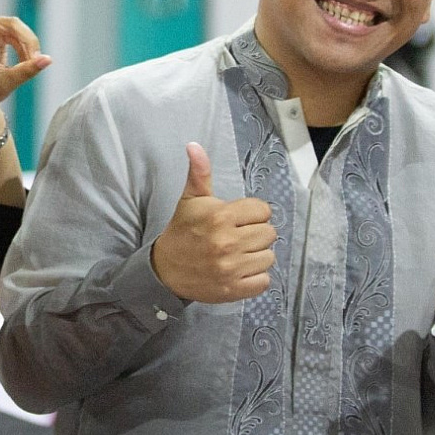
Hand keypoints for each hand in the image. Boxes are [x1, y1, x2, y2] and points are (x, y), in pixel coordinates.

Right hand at [149, 143, 275, 302]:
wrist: (165, 269)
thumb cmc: (183, 231)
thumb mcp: (190, 200)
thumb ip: (199, 173)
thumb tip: (194, 145)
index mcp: (220, 217)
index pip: (263, 210)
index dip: (253, 214)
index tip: (238, 219)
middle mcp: (228, 242)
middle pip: (269, 233)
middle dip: (256, 234)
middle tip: (238, 237)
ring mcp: (231, 268)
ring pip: (269, 257)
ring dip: (257, 256)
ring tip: (239, 254)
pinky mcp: (233, 289)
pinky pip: (264, 281)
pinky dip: (256, 277)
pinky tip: (240, 270)